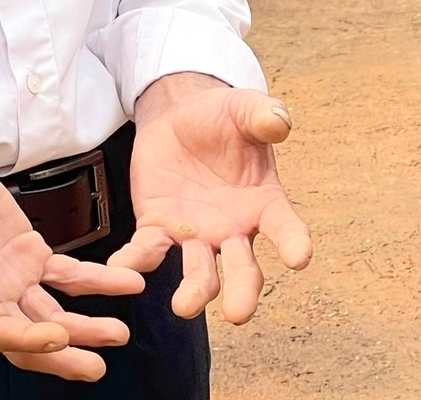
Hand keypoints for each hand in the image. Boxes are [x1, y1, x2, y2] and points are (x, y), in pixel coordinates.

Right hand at [0, 126, 151, 380]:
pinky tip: (123, 285)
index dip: (26, 339)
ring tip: (118, 333)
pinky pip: (67, 277)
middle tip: (95, 365)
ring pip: (52, 314)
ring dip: (85, 327)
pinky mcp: (30, 258)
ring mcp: (12, 280)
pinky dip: (96, 283)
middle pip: (29, 336)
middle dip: (62, 355)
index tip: (57, 337)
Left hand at [131, 73, 312, 322]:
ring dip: (194, 292)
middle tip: (238, 312)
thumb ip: (263, 114)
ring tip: (184, 305)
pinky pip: (147, 252)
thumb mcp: (244, 108)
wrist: (179, 117)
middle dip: (243, 291)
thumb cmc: (222, 117)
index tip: (299, 258)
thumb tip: (279, 122)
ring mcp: (195, 235)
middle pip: (244, 268)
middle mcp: (233, 229)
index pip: (286, 228)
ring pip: (199, 272)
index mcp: (264, 202)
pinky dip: (134, 262)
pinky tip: (120, 268)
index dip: (294, 243)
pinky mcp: (158, 229)